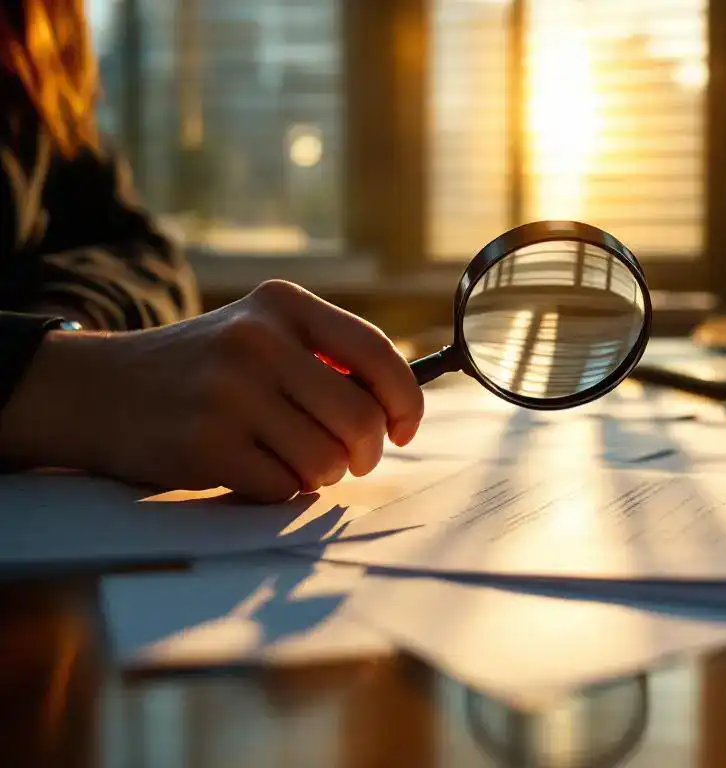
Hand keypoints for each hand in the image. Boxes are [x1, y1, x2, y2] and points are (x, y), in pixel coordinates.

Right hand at [0, 280, 423, 501]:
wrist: (98, 389)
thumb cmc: (202, 370)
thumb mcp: (260, 333)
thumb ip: (326, 358)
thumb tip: (398, 406)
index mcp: (283, 305)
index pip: (379, 354)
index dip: (406, 402)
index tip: (404, 429)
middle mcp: (259, 341)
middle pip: (360, 419)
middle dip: (365, 453)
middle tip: (349, 460)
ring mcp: (230, 393)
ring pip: (326, 460)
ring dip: (319, 474)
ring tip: (290, 460)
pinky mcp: (206, 445)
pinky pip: (283, 488)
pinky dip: (278, 490)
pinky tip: (250, 469)